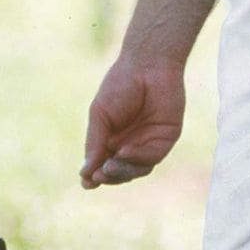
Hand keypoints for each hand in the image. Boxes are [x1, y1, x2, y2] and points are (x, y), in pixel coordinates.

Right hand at [80, 55, 185, 187]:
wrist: (147, 65)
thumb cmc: (120, 86)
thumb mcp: (100, 115)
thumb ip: (94, 143)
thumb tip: (85, 174)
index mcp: (111, 139)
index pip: (103, 165)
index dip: (95, 176)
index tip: (86, 183)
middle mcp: (130, 144)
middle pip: (119, 172)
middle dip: (108, 176)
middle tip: (98, 175)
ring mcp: (148, 143)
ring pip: (136, 170)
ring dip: (121, 172)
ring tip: (108, 167)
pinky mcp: (165, 139)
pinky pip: (151, 157)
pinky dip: (137, 157)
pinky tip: (124, 151)